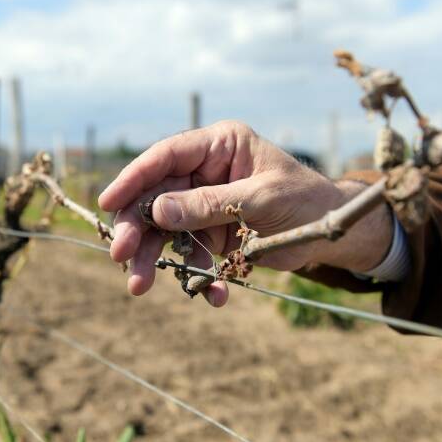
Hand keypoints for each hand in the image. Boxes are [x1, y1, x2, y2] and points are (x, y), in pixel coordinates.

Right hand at [99, 120, 391, 306]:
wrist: (332, 230)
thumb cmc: (305, 199)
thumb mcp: (260, 198)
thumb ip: (209, 204)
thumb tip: (156, 210)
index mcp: (217, 146)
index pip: (165, 157)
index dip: (133, 178)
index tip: (109, 202)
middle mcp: (204, 173)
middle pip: (156, 197)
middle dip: (137, 229)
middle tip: (121, 256)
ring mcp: (205, 205)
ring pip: (166, 231)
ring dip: (154, 259)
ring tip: (140, 286)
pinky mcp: (211, 235)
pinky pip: (192, 256)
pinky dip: (197, 277)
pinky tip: (213, 295)